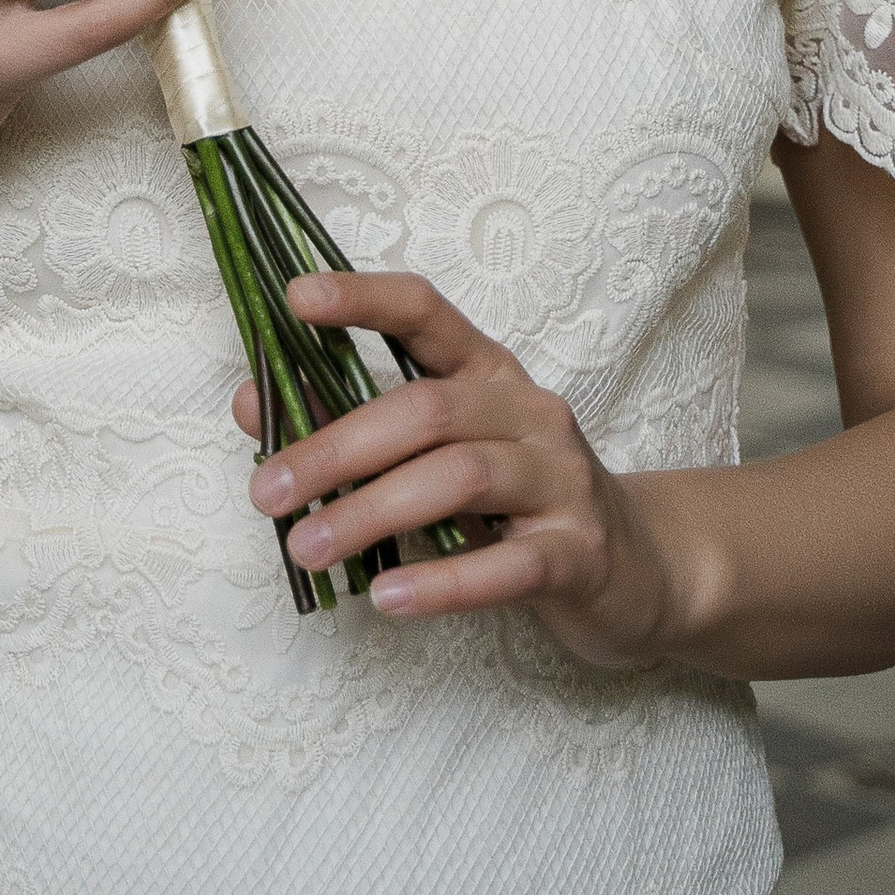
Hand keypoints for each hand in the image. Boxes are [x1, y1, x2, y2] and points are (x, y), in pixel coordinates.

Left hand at [231, 270, 689, 671]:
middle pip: (425, 410)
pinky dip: (442, 582)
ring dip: (372, 512)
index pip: (426, 312)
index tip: (293, 297)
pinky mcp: (581, 554)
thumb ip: (351, 425)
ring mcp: (561, 480)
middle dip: (336, 447)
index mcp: (488, 372)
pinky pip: (508, 565)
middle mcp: (528, 411)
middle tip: (266, 490)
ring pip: (460, 477)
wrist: (641, 569)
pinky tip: (388, 598)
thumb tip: (252, 406)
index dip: (362, 298)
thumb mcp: (440, 456)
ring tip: (307, 547)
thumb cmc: (519, 503)